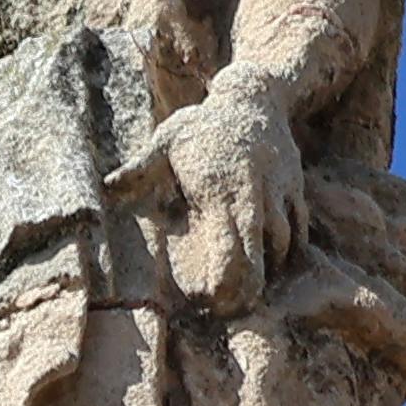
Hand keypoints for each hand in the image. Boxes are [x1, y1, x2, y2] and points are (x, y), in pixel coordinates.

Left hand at [109, 68, 309, 308]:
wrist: (255, 96)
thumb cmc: (203, 124)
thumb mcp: (168, 139)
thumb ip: (140, 168)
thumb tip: (104, 189)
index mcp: (219, 187)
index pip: (227, 241)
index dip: (224, 275)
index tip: (214, 299)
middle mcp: (253, 191)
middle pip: (260, 247)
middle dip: (252, 283)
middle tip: (240, 309)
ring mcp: (278, 188)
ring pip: (282, 238)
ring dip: (270, 266)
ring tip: (255, 288)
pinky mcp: (295, 184)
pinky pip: (300, 223)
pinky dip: (292, 246)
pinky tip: (277, 261)